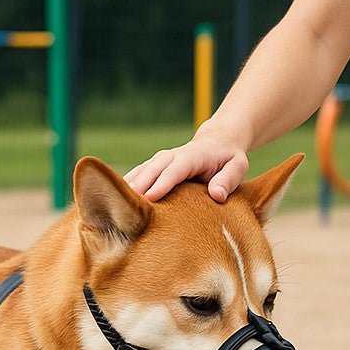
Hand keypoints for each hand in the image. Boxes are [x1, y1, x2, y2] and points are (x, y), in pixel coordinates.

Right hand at [123, 119, 249, 201]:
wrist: (217, 141)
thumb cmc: (229, 158)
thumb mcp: (237, 166)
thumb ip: (228, 180)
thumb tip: (217, 195)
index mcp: (193, 156)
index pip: (176, 170)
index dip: (163, 183)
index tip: (151, 197)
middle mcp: (173, 156)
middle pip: (153, 170)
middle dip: (140, 186)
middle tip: (126, 207)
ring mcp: (161, 161)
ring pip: (141, 172)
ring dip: (127, 186)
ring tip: (113, 205)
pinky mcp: (154, 167)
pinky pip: (137, 175)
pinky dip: (125, 186)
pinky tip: (112, 201)